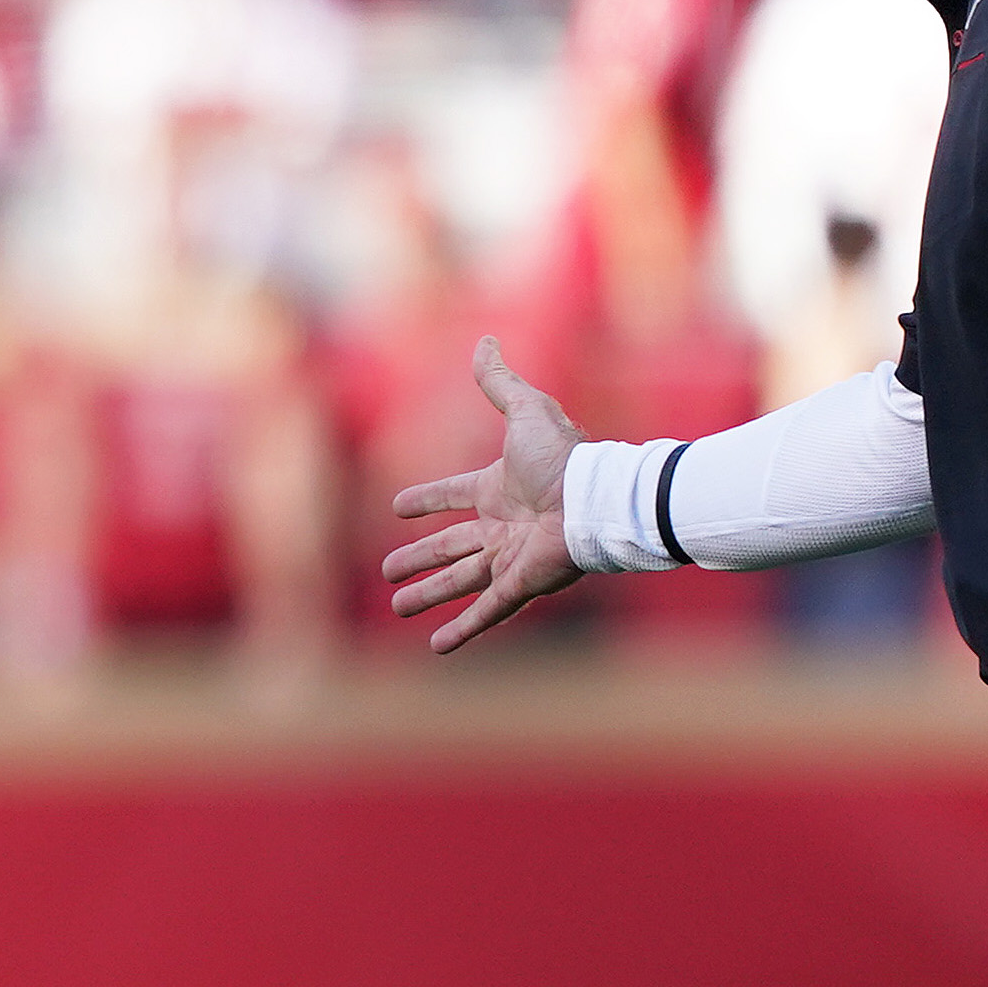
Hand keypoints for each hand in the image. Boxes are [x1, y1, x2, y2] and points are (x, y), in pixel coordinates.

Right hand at [383, 338, 587, 653]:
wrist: (599, 499)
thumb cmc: (565, 458)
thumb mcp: (525, 411)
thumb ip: (499, 381)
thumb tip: (485, 339)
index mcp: (498, 488)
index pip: (453, 496)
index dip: (426, 500)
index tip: (397, 508)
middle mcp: (502, 527)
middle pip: (450, 547)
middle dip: (418, 560)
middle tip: (389, 573)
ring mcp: (510, 559)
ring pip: (459, 581)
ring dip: (428, 595)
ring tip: (398, 607)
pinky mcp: (521, 585)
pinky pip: (486, 611)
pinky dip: (462, 630)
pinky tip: (437, 647)